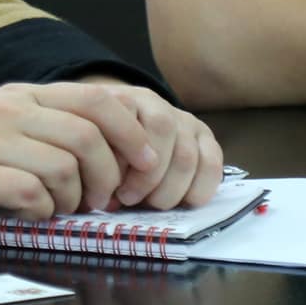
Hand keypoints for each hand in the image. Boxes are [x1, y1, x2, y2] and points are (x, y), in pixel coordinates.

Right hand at [0, 81, 187, 216]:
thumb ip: (38, 122)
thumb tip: (102, 147)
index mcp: (20, 96)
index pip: (97, 98)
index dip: (133, 132)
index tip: (145, 162)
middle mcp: (9, 111)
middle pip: (92, 133)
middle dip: (114, 172)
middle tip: (108, 198)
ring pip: (67, 165)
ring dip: (78, 198)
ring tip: (65, 209)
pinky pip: (32, 194)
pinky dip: (43, 211)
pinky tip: (30, 214)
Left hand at [80, 78, 223, 209]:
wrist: (125, 136)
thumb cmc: (104, 150)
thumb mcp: (93, 152)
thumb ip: (100, 166)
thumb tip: (112, 200)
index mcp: (120, 100)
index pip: (129, 124)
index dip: (125, 163)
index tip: (118, 193)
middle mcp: (153, 102)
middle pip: (162, 131)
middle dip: (149, 177)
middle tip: (133, 201)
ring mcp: (182, 117)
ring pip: (187, 153)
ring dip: (171, 188)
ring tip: (154, 204)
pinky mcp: (204, 135)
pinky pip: (213, 163)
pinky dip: (200, 188)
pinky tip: (185, 202)